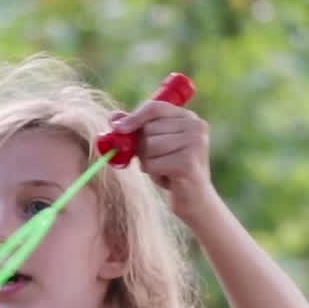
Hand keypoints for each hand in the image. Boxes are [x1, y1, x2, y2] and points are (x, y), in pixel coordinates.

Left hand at [110, 100, 216, 223]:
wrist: (195, 200)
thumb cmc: (172, 171)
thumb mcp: (154, 147)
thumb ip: (137, 129)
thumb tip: (113, 118)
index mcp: (188, 117)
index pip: (155, 108)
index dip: (134, 117)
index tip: (117, 128)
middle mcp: (195, 126)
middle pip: (148, 129)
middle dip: (143, 148)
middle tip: (158, 160)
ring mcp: (195, 143)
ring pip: (148, 146)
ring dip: (148, 162)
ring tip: (164, 170)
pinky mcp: (188, 162)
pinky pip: (152, 164)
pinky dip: (153, 174)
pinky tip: (169, 179)